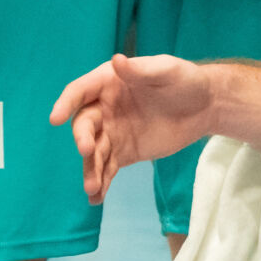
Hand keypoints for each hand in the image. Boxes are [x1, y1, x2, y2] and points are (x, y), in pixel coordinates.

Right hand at [48, 53, 216, 202]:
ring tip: (92, 188)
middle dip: (82, 138)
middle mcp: (103, 108)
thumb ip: (140, 70)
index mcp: (108, 82)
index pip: (80, 92)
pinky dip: (102, 183)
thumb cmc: (184, 80)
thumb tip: (116, 60)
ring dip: (90, 169)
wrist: (204, 106)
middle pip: (84, 124)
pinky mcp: (123, 153)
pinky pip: (107, 168)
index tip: (55, 118)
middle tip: (86, 151)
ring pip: (93, 152)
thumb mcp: (166, 70)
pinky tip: (97, 199)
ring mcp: (112, 132)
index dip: (66, 103)